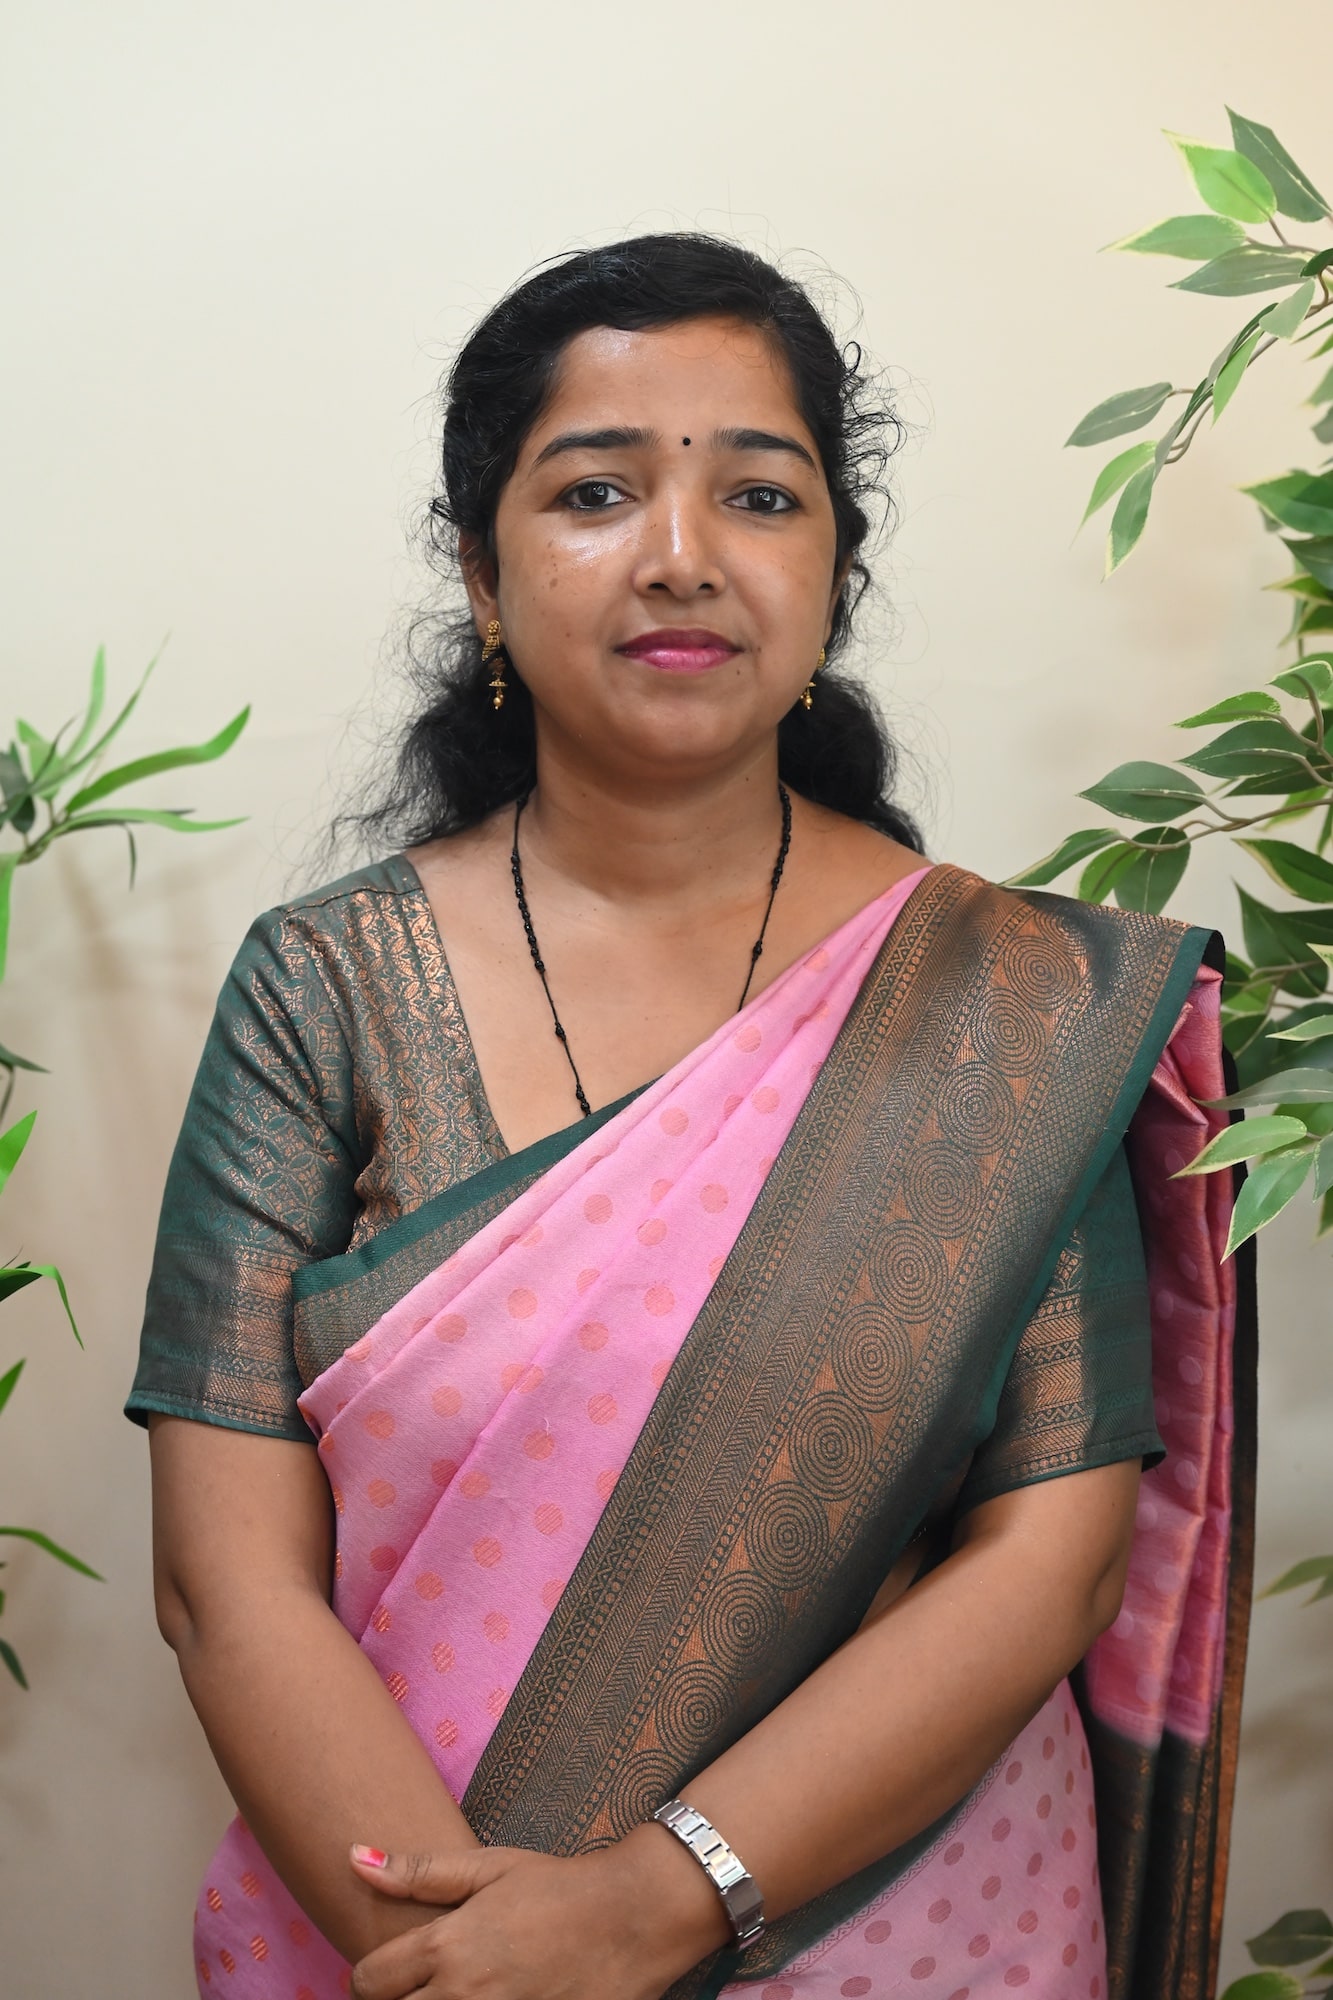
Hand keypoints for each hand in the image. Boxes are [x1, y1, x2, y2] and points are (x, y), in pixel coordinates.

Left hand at [347, 1827, 729, 1999]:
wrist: (633, 1919)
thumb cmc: (559, 1887)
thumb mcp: (491, 1867)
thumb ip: (419, 1872)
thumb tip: (353, 1857)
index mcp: (448, 1945)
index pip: (368, 1981)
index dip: (370, 1976)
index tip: (391, 1969)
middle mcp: (463, 1993)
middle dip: (399, 1999)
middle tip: (422, 1983)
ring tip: (456, 1988)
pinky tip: (490, 1998)